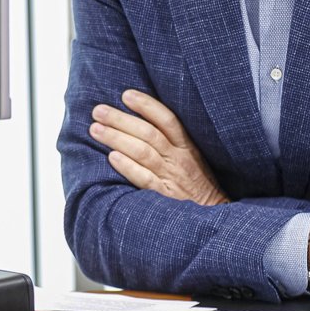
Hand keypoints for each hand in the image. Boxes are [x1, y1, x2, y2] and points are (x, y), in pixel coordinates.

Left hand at [89, 89, 229, 205]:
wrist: (214, 215)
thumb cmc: (197, 184)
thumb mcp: (192, 158)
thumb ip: (172, 141)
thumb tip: (140, 121)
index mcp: (187, 146)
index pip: (167, 119)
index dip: (146, 105)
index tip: (126, 94)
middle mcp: (179, 158)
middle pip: (148, 133)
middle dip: (121, 119)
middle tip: (98, 111)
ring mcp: (172, 177)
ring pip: (143, 152)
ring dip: (117, 138)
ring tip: (96, 129)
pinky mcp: (165, 196)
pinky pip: (144, 179)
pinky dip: (128, 167)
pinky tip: (111, 157)